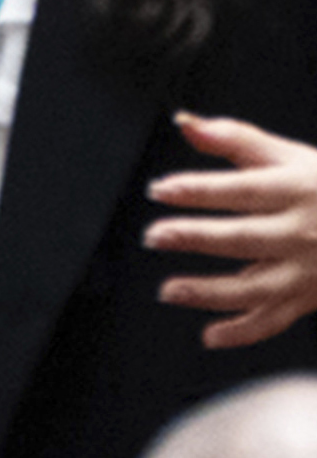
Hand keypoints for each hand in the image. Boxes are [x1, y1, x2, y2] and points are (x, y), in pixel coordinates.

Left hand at [148, 111, 316, 348]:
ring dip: (210, 292)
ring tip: (168, 290)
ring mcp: (308, 270)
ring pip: (257, 288)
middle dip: (197, 237)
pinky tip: (209, 335)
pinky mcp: (309, 298)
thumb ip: (236, 139)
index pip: (243, 190)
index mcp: (298, 190)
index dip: (200, 189)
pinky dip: (244, 332)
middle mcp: (304, 232)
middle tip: (154, 236)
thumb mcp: (290, 157)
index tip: (160, 189)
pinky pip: (276, 320)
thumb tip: (184, 122)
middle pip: (246, 238)